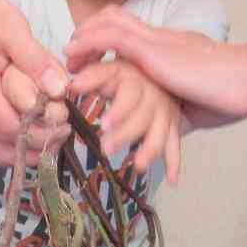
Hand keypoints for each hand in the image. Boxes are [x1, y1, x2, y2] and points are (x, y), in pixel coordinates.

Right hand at [0, 0, 70, 161]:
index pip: (8, 128)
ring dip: (25, 147)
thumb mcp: (16, 30)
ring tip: (52, 131)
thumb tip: (58, 90)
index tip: (63, 121)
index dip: (39, 131)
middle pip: (1, 149)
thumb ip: (37, 61)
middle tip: (61, 132)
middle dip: (35, 148)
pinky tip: (34, 120)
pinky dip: (14, 135)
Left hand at [64, 7, 246, 130]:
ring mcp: (155, 41)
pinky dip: (88, 43)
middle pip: (115, 17)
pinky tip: (72, 56)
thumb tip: (166, 132)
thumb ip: (174, 112)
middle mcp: (159, 38)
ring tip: (68, 59)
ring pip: (108, 25)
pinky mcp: (152, 51)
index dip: (107, 36)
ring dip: (83, 39)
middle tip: (72, 55)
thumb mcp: (193, 104)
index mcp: (170, 46)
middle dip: (89, 33)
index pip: (132, 28)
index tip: (90, 57)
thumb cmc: (231, 94)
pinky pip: (111, 37)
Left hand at [66, 58, 185, 184]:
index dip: (118, 111)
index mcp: (136, 81)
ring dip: (148, 150)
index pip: (128, 96)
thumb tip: (72, 86)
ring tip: (137, 166)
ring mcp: (165, 112)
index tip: (105, 125)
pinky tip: (172, 179)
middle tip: (107, 149)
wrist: (160, 66)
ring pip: (159, 133)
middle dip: (125, 135)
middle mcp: (153, 96)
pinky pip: (174, 144)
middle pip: (141, 118)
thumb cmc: (127, 72)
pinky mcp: (172, 125)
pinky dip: (174, 162)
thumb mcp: (109, 69)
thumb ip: (91, 77)